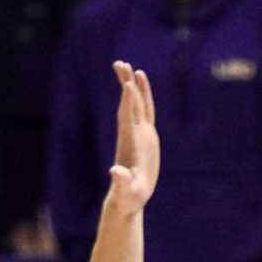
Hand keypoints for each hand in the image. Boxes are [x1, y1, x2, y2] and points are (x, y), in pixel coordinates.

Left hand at [104, 61, 159, 212]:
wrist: (128, 198)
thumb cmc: (128, 197)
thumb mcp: (126, 190)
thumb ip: (121, 181)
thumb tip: (115, 173)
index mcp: (129, 144)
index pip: (128, 118)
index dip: (128, 101)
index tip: (127, 83)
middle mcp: (133, 135)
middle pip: (129, 105)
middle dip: (126, 84)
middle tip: (120, 64)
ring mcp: (139, 134)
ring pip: (137, 105)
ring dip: (133, 86)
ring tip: (129, 67)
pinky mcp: (146, 137)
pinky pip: (145, 112)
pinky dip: (143, 98)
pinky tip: (140, 85)